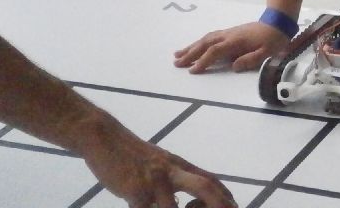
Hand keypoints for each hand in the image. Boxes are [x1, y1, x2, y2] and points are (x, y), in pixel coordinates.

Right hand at [79, 120, 236, 207]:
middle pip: (204, 186)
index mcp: (179, 166)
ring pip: (173, 206)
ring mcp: (153, 180)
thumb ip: (175, 179)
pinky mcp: (133, 189)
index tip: (234, 206)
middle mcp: (171, 171)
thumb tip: (184, 202)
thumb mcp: (160, 162)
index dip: (225, 196)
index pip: (210, 179)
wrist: (105, 138)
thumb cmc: (133, 155)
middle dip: (218, 204)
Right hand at [173, 21, 286, 73]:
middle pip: (206, 44)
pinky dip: (200, 42)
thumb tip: (233, 66)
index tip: (193, 71)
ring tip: (178, 54)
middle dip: (191, 54)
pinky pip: (210, 37)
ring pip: (206, 39)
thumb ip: (250, 60)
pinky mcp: (230, 33)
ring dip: (192, 47)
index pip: (215, 52)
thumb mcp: (267, 53)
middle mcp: (229, 36)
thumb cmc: (273, 40)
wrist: (277, 23)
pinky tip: (195, 46)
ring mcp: (228, 33)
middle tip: (177, 63)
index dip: (204, 61)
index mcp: (236, 42)